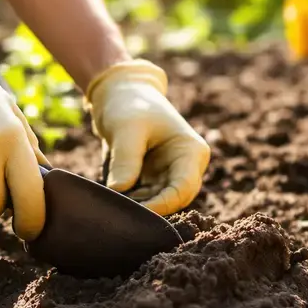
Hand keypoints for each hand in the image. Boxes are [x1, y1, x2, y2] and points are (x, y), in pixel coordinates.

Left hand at [86, 60, 209, 214]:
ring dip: (139, 207)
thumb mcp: (126, 129)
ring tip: (115, 205)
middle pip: (174, 201)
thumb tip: (119, 190)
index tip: (135, 211)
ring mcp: (170, 174)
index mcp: (192, 152)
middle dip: (150, 209)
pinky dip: (132, 201)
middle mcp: (187, 167)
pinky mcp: (154, 179)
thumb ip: (126, 159)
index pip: (184, 189)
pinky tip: (114, 199)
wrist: (120, 93)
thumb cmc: (129, 104)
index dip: (162, 204)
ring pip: (159, 203)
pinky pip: (146, 199)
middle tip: (121, 213)